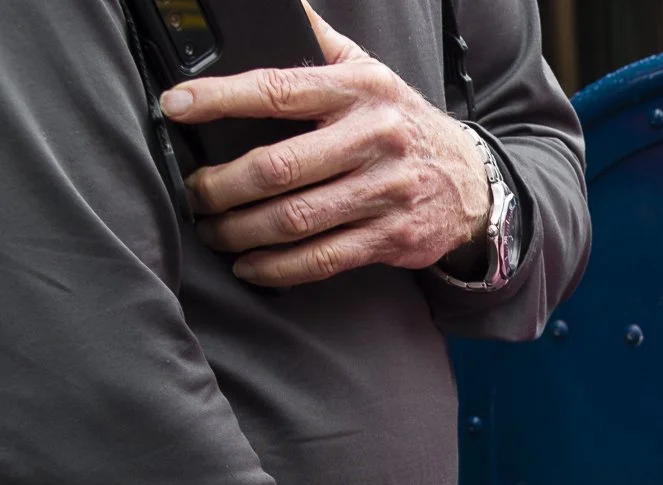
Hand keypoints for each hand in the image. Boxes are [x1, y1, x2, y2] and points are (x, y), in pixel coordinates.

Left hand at [161, 3, 491, 286]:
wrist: (472, 182)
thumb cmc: (403, 125)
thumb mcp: (370, 72)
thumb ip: (320, 42)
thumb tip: (278, 7)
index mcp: (360, 90)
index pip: (279, 89)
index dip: (220, 98)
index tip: (176, 105)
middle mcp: (375, 139)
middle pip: (280, 167)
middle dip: (222, 185)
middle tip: (195, 192)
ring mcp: (386, 193)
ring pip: (296, 219)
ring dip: (240, 231)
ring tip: (213, 230)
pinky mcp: (393, 237)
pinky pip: (323, 259)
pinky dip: (277, 268)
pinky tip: (250, 265)